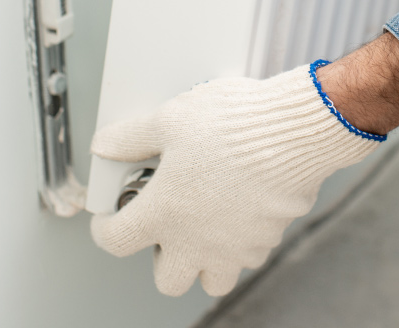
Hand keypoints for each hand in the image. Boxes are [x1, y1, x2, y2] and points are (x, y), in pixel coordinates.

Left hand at [89, 62, 383, 296]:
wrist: (293, 132)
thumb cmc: (233, 124)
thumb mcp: (171, 117)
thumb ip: (131, 137)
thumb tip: (105, 145)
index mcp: (162, 213)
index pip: (115, 241)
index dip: (105, 228)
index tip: (111, 217)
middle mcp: (195, 241)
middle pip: (167, 280)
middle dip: (162, 257)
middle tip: (167, 223)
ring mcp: (233, 247)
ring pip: (212, 279)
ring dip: (204, 261)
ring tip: (206, 224)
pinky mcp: (266, 241)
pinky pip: (247, 257)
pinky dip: (240, 243)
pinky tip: (240, 210)